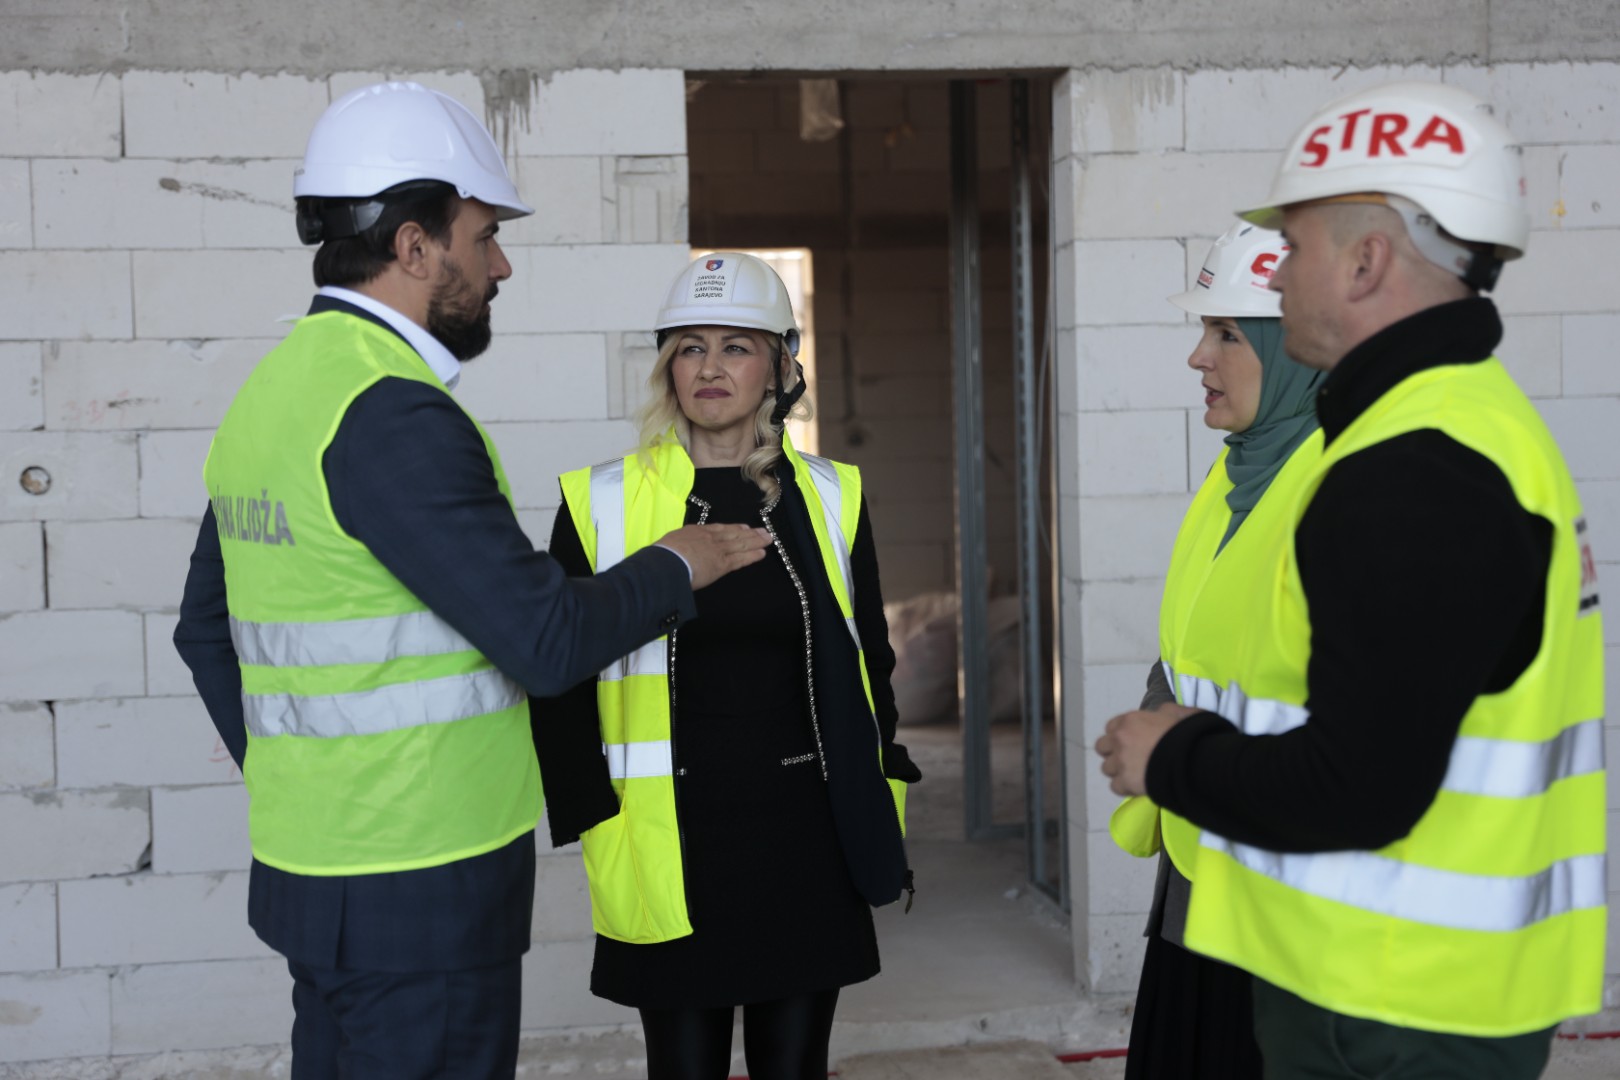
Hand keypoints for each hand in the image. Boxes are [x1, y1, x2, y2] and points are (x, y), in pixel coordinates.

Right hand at [655, 524, 772, 588]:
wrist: (665, 563)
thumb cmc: (662, 556)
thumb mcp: (669, 544)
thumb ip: (679, 546)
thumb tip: (677, 551)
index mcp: (695, 531)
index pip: (718, 529)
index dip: (732, 528)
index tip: (743, 528)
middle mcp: (709, 538)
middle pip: (733, 534)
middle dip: (749, 533)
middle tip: (763, 531)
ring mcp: (717, 550)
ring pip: (740, 544)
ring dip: (756, 542)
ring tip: (768, 539)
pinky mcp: (722, 564)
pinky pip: (741, 559)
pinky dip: (752, 556)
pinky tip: (762, 554)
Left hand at [1094, 702, 1199, 796]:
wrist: (1190, 760)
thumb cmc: (1186, 733)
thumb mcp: (1177, 713)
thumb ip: (1164, 712)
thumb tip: (1160, 714)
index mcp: (1129, 721)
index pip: (1111, 727)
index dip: (1120, 734)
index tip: (1131, 740)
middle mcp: (1119, 740)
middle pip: (1102, 747)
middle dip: (1112, 752)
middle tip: (1129, 758)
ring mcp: (1120, 762)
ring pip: (1106, 768)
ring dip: (1118, 771)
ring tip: (1134, 774)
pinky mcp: (1124, 782)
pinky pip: (1116, 786)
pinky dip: (1125, 787)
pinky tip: (1138, 786)